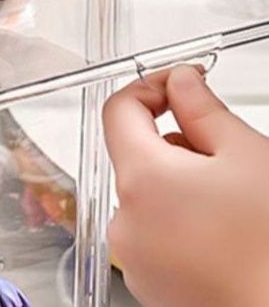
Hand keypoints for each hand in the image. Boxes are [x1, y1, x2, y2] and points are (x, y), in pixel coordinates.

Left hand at [103, 66, 268, 306]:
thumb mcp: (248, 158)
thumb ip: (204, 110)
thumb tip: (181, 82)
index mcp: (141, 180)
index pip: (118, 110)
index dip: (151, 87)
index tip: (184, 84)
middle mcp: (125, 221)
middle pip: (139, 157)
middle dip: (181, 147)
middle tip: (232, 161)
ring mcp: (137, 260)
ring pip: (151, 198)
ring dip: (184, 189)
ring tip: (237, 210)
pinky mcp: (153, 288)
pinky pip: (157, 236)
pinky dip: (184, 226)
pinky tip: (226, 240)